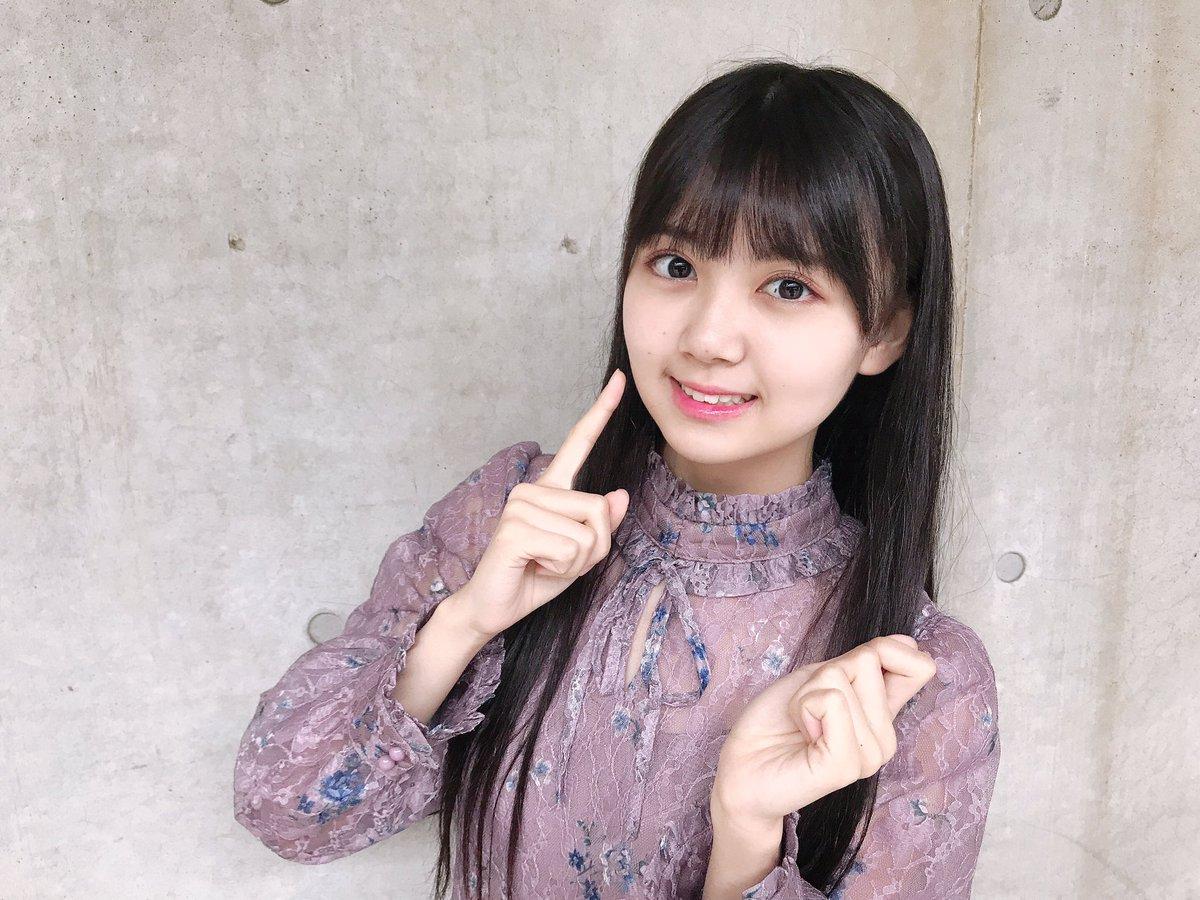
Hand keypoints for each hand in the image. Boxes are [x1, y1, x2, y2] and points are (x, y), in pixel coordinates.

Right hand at [453, 369, 630, 640]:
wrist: (494, 607)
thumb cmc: (535, 577)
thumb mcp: (580, 555)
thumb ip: (601, 526)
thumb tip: (620, 495)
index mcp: (550, 489)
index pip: (578, 443)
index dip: (601, 411)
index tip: (621, 380)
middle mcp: (533, 488)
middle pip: (599, 510)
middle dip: (594, 548)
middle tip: (559, 561)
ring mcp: (521, 505)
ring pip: (587, 533)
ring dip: (576, 562)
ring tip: (543, 563)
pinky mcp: (515, 528)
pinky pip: (570, 548)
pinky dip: (562, 569)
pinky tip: (534, 567)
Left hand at [711, 635, 936, 828]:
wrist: (744, 764)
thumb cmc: (777, 721)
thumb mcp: (821, 678)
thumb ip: (865, 663)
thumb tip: (909, 643)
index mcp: (882, 714)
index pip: (917, 667)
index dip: (887, 651)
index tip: (846, 669)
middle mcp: (884, 736)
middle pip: (869, 659)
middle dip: (823, 673)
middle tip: (807, 708)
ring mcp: (869, 755)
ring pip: (842, 677)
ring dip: (807, 692)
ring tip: (802, 724)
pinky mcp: (846, 766)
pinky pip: (832, 702)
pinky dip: (804, 706)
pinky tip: (804, 736)